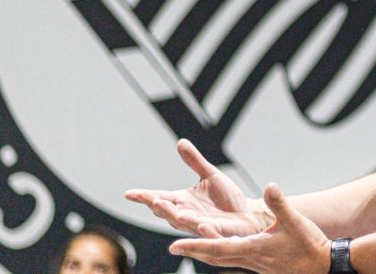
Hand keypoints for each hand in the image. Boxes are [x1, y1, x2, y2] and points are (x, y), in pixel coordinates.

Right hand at [124, 139, 270, 236]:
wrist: (247, 214)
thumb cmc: (225, 197)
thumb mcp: (210, 174)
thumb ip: (194, 161)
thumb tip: (180, 142)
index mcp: (182, 201)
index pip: (160, 198)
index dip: (144, 197)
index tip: (128, 194)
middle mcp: (187, 215)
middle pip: (168, 213)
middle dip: (161, 208)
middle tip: (153, 200)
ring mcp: (201, 225)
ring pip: (186, 224)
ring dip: (179, 219)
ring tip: (175, 213)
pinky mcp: (218, 233)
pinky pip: (210, 233)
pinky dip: (205, 230)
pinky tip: (203, 225)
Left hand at [169, 183, 331, 273]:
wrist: (322, 266)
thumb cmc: (309, 245)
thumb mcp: (295, 221)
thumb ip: (279, 204)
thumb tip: (269, 186)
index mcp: (253, 248)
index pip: (218, 248)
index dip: (196, 245)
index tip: (176, 243)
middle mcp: (249, 258)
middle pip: (214, 256)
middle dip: (193, 251)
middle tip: (173, 247)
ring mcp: (253, 264)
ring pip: (221, 259)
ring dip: (203, 253)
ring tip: (187, 247)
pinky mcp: (258, 264)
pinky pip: (232, 259)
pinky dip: (218, 253)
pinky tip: (215, 247)